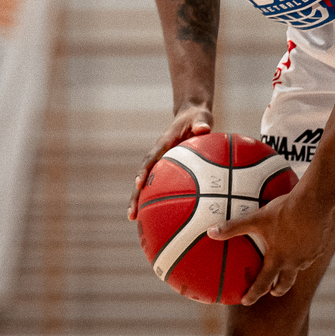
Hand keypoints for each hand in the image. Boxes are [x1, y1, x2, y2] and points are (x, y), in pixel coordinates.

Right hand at [127, 105, 212, 219]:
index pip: (151, 157)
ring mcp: (160, 162)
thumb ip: (202, 122)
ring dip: (140, 199)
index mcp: (164, 142)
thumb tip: (203, 129)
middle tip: (131, 214)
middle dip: (135, 195)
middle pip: (142, 175)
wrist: (192, 115)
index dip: (144, 170)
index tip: (139, 184)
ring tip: (134, 220)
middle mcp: (158, 153)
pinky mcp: (166, 168)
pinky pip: (159, 184)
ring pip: (147, 182)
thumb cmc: (197, 117)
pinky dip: (156, 198)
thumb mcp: (202, 116)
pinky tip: (159, 217)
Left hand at [206, 187, 334, 305]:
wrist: (315, 203)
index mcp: (278, 258)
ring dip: (292, 269)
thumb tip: (211, 232)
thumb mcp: (256, 218)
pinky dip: (305, 252)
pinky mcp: (320, 246)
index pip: (263, 283)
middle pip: (286, 283)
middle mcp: (295, 262)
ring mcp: (309, 256)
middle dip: (278, 289)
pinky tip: (304, 241)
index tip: (245, 302)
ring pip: (300, 267)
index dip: (253, 294)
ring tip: (288, 262)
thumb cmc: (284, 211)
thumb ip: (234, 227)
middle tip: (272, 290)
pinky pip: (312, 253)